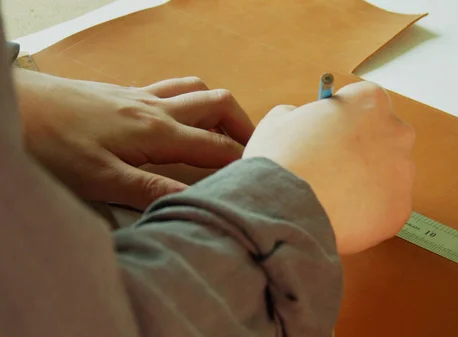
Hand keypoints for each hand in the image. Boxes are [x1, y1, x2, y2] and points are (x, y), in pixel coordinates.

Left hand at [16, 70, 253, 209]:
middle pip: (218, 104)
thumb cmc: (53, 143)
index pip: (217, 145)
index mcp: (159, 132)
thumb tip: (197, 201)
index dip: (242, 159)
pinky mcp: (125, 93)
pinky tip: (180, 117)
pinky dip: (191, 98)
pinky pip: (172, 87)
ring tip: (223, 130)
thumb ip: (152, 189)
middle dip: (242, 125)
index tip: (259, 175)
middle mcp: (157, 108)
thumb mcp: (102, 179)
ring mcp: (141, 96)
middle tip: (251, 149)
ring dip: (218, 107)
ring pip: (197, 89)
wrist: (18, 106)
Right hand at [243, 81, 414, 253]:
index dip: (344, 121)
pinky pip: (385, 209)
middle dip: (362, 152)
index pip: (365, 103)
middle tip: (332, 169)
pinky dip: (367, 214)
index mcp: (370, 101)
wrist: (285, 209)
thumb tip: (303, 123)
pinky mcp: (401, 208)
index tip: (329, 134)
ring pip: (387, 177)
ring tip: (333, 197)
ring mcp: (403, 172)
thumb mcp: (279, 120)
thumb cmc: (281, 160)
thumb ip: (300, 115)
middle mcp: (396, 132)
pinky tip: (341, 216)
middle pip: (384, 139)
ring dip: (366, 184)